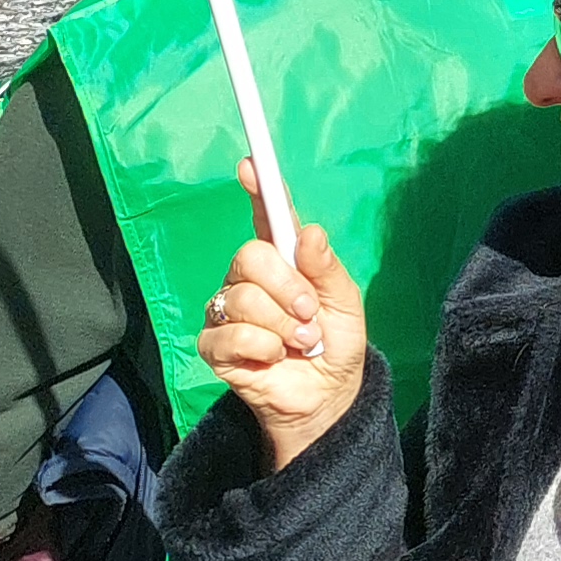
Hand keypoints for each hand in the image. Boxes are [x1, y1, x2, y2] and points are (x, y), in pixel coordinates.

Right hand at [195, 176, 367, 471]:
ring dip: (282, 325)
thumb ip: (327, 269)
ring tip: (301, 343)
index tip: (252, 164)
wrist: (326, 396)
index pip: (268, 217)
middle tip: (309, 314)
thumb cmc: (335, 344)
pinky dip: (262, 347)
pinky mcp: (215, 343)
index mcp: (285, 260)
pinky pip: (230, 333)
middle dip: (288, 287)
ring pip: (242, 297)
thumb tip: (310, 232)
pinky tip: (274, 357)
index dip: (259, 189)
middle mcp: (250, 278)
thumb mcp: (346, 304)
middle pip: (251, 256)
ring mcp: (228, 309)